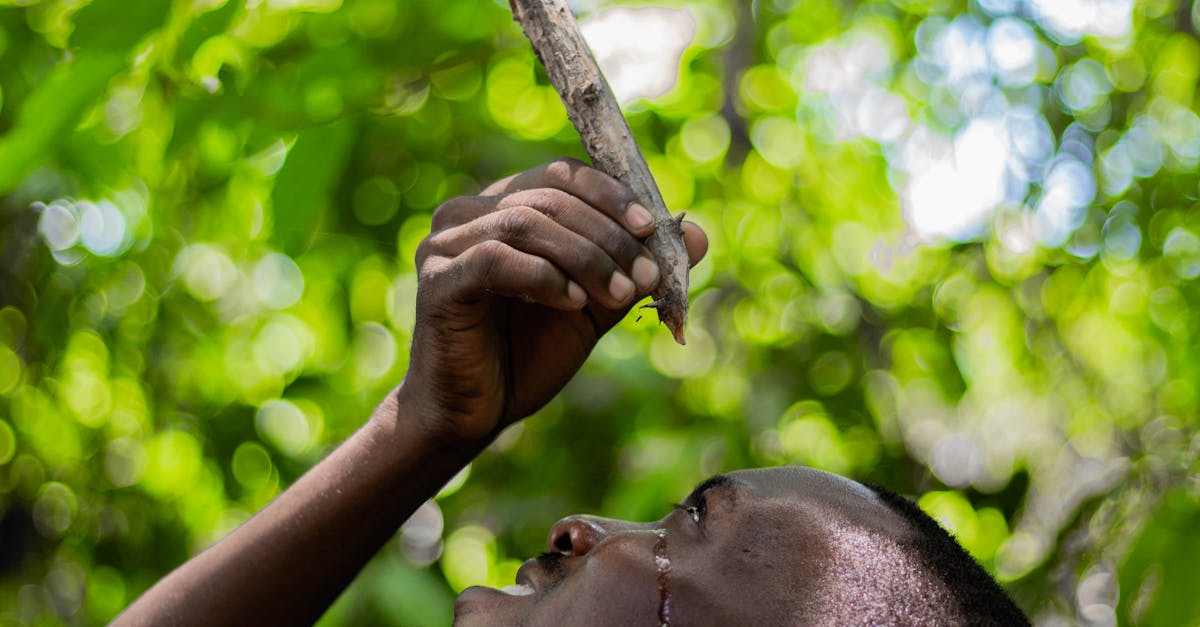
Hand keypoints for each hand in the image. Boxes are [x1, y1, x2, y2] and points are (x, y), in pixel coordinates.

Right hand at [397, 159, 706, 442]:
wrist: (475, 414)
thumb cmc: (527, 356)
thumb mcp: (595, 307)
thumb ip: (635, 268)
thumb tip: (697, 234)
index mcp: (502, 206)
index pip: (562, 176)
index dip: (611, 195)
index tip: (651, 230)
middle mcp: (468, 213)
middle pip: (551, 197)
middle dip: (609, 237)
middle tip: (648, 277)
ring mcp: (445, 243)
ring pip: (527, 222)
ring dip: (586, 257)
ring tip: (620, 295)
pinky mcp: (437, 279)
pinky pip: (496, 259)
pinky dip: (544, 277)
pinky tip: (573, 304)